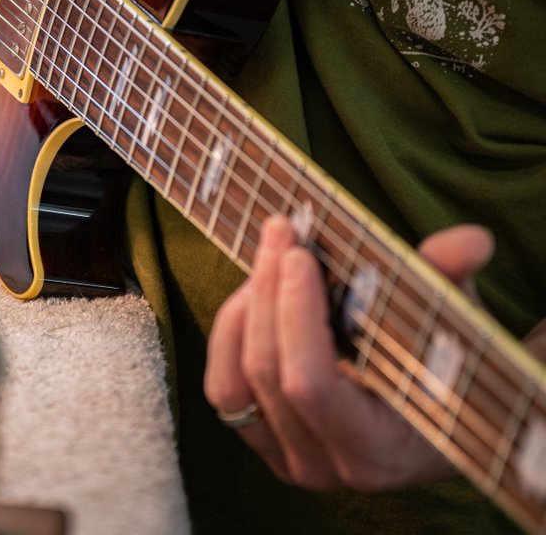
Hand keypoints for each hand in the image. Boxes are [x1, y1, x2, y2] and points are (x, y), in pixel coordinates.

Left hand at [204, 215, 494, 491]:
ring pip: (232, 383)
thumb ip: (452, 282)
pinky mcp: (262, 440)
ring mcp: (287, 458)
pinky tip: (254, 291)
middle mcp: (326, 465)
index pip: (312, 386)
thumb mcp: (454, 324)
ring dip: (244, 309)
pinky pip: (224, 389)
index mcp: (378, 447)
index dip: (296, 315)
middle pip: (267, 374)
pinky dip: (231, 334)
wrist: (435, 418)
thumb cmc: (445, 366)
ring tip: (270, 256)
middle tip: (280, 230)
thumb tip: (472, 241)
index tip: (299, 254)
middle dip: (268, 291)